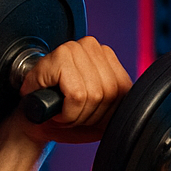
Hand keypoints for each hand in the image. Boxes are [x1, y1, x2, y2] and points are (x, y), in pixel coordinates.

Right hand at [16, 36, 132, 145]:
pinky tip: (55, 108)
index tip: (88, 114)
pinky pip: (77, 96)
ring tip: (63, 111)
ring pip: (94, 95)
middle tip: (71, 114)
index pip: (123, 92)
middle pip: (109, 94)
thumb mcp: (102, 112)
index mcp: (108, 59)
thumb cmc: (63, 115)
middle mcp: (94, 48)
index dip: (106, 112)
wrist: (33, 122)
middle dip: (90, 115)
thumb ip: (121, 105)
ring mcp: (76, 48)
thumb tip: (137, 109)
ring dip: (76, 115)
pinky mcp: (60, 56)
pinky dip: (67, 113)